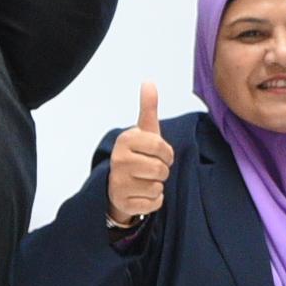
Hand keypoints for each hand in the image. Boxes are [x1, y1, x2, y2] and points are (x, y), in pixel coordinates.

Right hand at [105, 82, 171, 227]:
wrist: (119, 184)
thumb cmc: (138, 154)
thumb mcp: (144, 131)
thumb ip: (148, 108)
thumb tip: (149, 82)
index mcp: (125, 140)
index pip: (161, 148)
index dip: (167, 154)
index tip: (160, 155)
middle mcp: (118, 160)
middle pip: (161, 170)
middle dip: (162, 171)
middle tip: (152, 169)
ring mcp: (118, 183)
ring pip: (158, 187)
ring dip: (157, 185)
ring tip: (145, 180)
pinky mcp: (122, 202)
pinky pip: (154, 203)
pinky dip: (154, 201)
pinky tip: (142, 194)